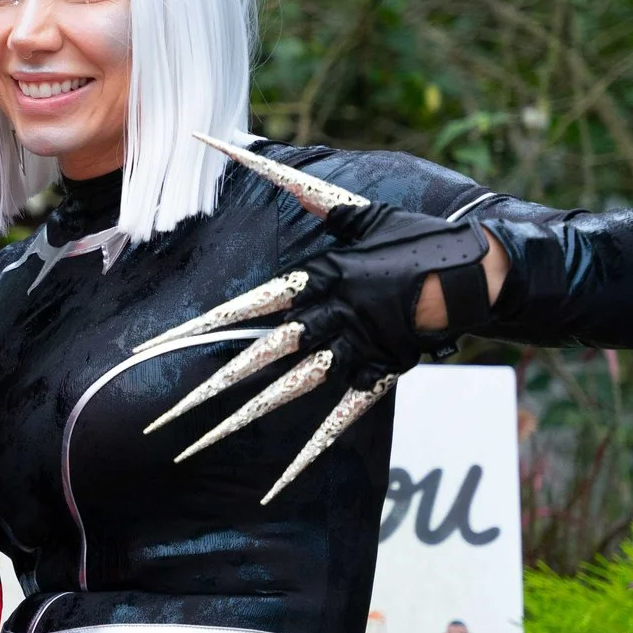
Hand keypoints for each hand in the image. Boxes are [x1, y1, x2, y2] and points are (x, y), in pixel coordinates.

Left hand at [141, 136, 510, 497]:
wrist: (477, 273)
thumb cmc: (415, 237)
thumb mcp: (356, 210)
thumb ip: (302, 190)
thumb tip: (240, 146)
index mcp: (317, 281)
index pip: (244, 310)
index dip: (198, 329)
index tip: (156, 349)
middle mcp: (326, 322)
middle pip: (254, 362)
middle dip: (203, 394)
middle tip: (158, 423)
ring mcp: (350, 355)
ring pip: (284, 396)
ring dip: (238, 424)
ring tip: (193, 449)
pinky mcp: (375, 379)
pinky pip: (334, 423)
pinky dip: (305, 457)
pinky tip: (274, 486)